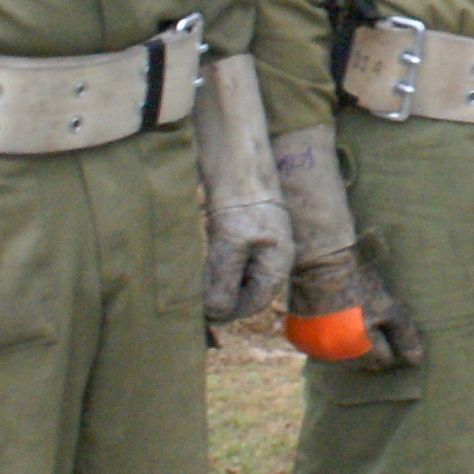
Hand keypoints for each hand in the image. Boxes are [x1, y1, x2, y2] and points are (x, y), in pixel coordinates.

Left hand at [204, 192, 291, 323]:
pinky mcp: (242, 232)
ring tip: (195, 279)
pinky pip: (229, 259)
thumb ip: (224, 281)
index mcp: (277, 264)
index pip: (255, 303)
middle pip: (246, 291)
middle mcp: (271, 258)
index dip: (229, 311)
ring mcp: (258, 244)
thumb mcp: (230, 244)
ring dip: (215, 281)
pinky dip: (213, 265)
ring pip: (235, 275)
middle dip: (221, 295)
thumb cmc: (241, 201)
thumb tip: (216, 314)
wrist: (237, 158)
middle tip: (195, 295)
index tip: (203, 310)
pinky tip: (199, 262)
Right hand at [284, 252, 425, 370]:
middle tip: (371, 325)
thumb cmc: (360, 283)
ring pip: (343, 360)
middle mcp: (335, 353)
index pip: (384, 360)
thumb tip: (415, 360)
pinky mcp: (302, 341)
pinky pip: (322, 352)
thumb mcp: (389, 306)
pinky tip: (333, 325)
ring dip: (350, 349)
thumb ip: (404, 335)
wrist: (322, 263)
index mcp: (358, 346)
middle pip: (363, 364)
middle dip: (371, 350)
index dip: (390, 345)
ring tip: (353, 324)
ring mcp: (316, 348)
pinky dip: (330, 343)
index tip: (387, 328)